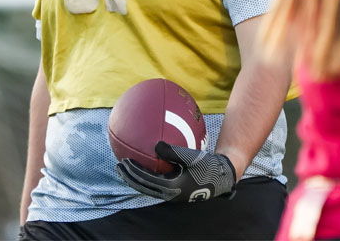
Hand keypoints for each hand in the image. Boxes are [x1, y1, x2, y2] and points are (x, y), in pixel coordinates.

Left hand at [116, 141, 236, 202]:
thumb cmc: (207, 165)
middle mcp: (169, 194)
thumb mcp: (191, 157)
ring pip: (148, 188)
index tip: (122, 162)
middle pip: (143, 187)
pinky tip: (147, 165)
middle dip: (129, 177)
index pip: (145, 181)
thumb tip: (154, 145)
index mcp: (171, 187)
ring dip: (136, 178)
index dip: (132, 172)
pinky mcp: (175, 191)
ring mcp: (171, 194)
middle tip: (118, 166)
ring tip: (127, 168)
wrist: (221, 177)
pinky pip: (156, 184)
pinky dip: (147, 176)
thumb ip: (173, 152)